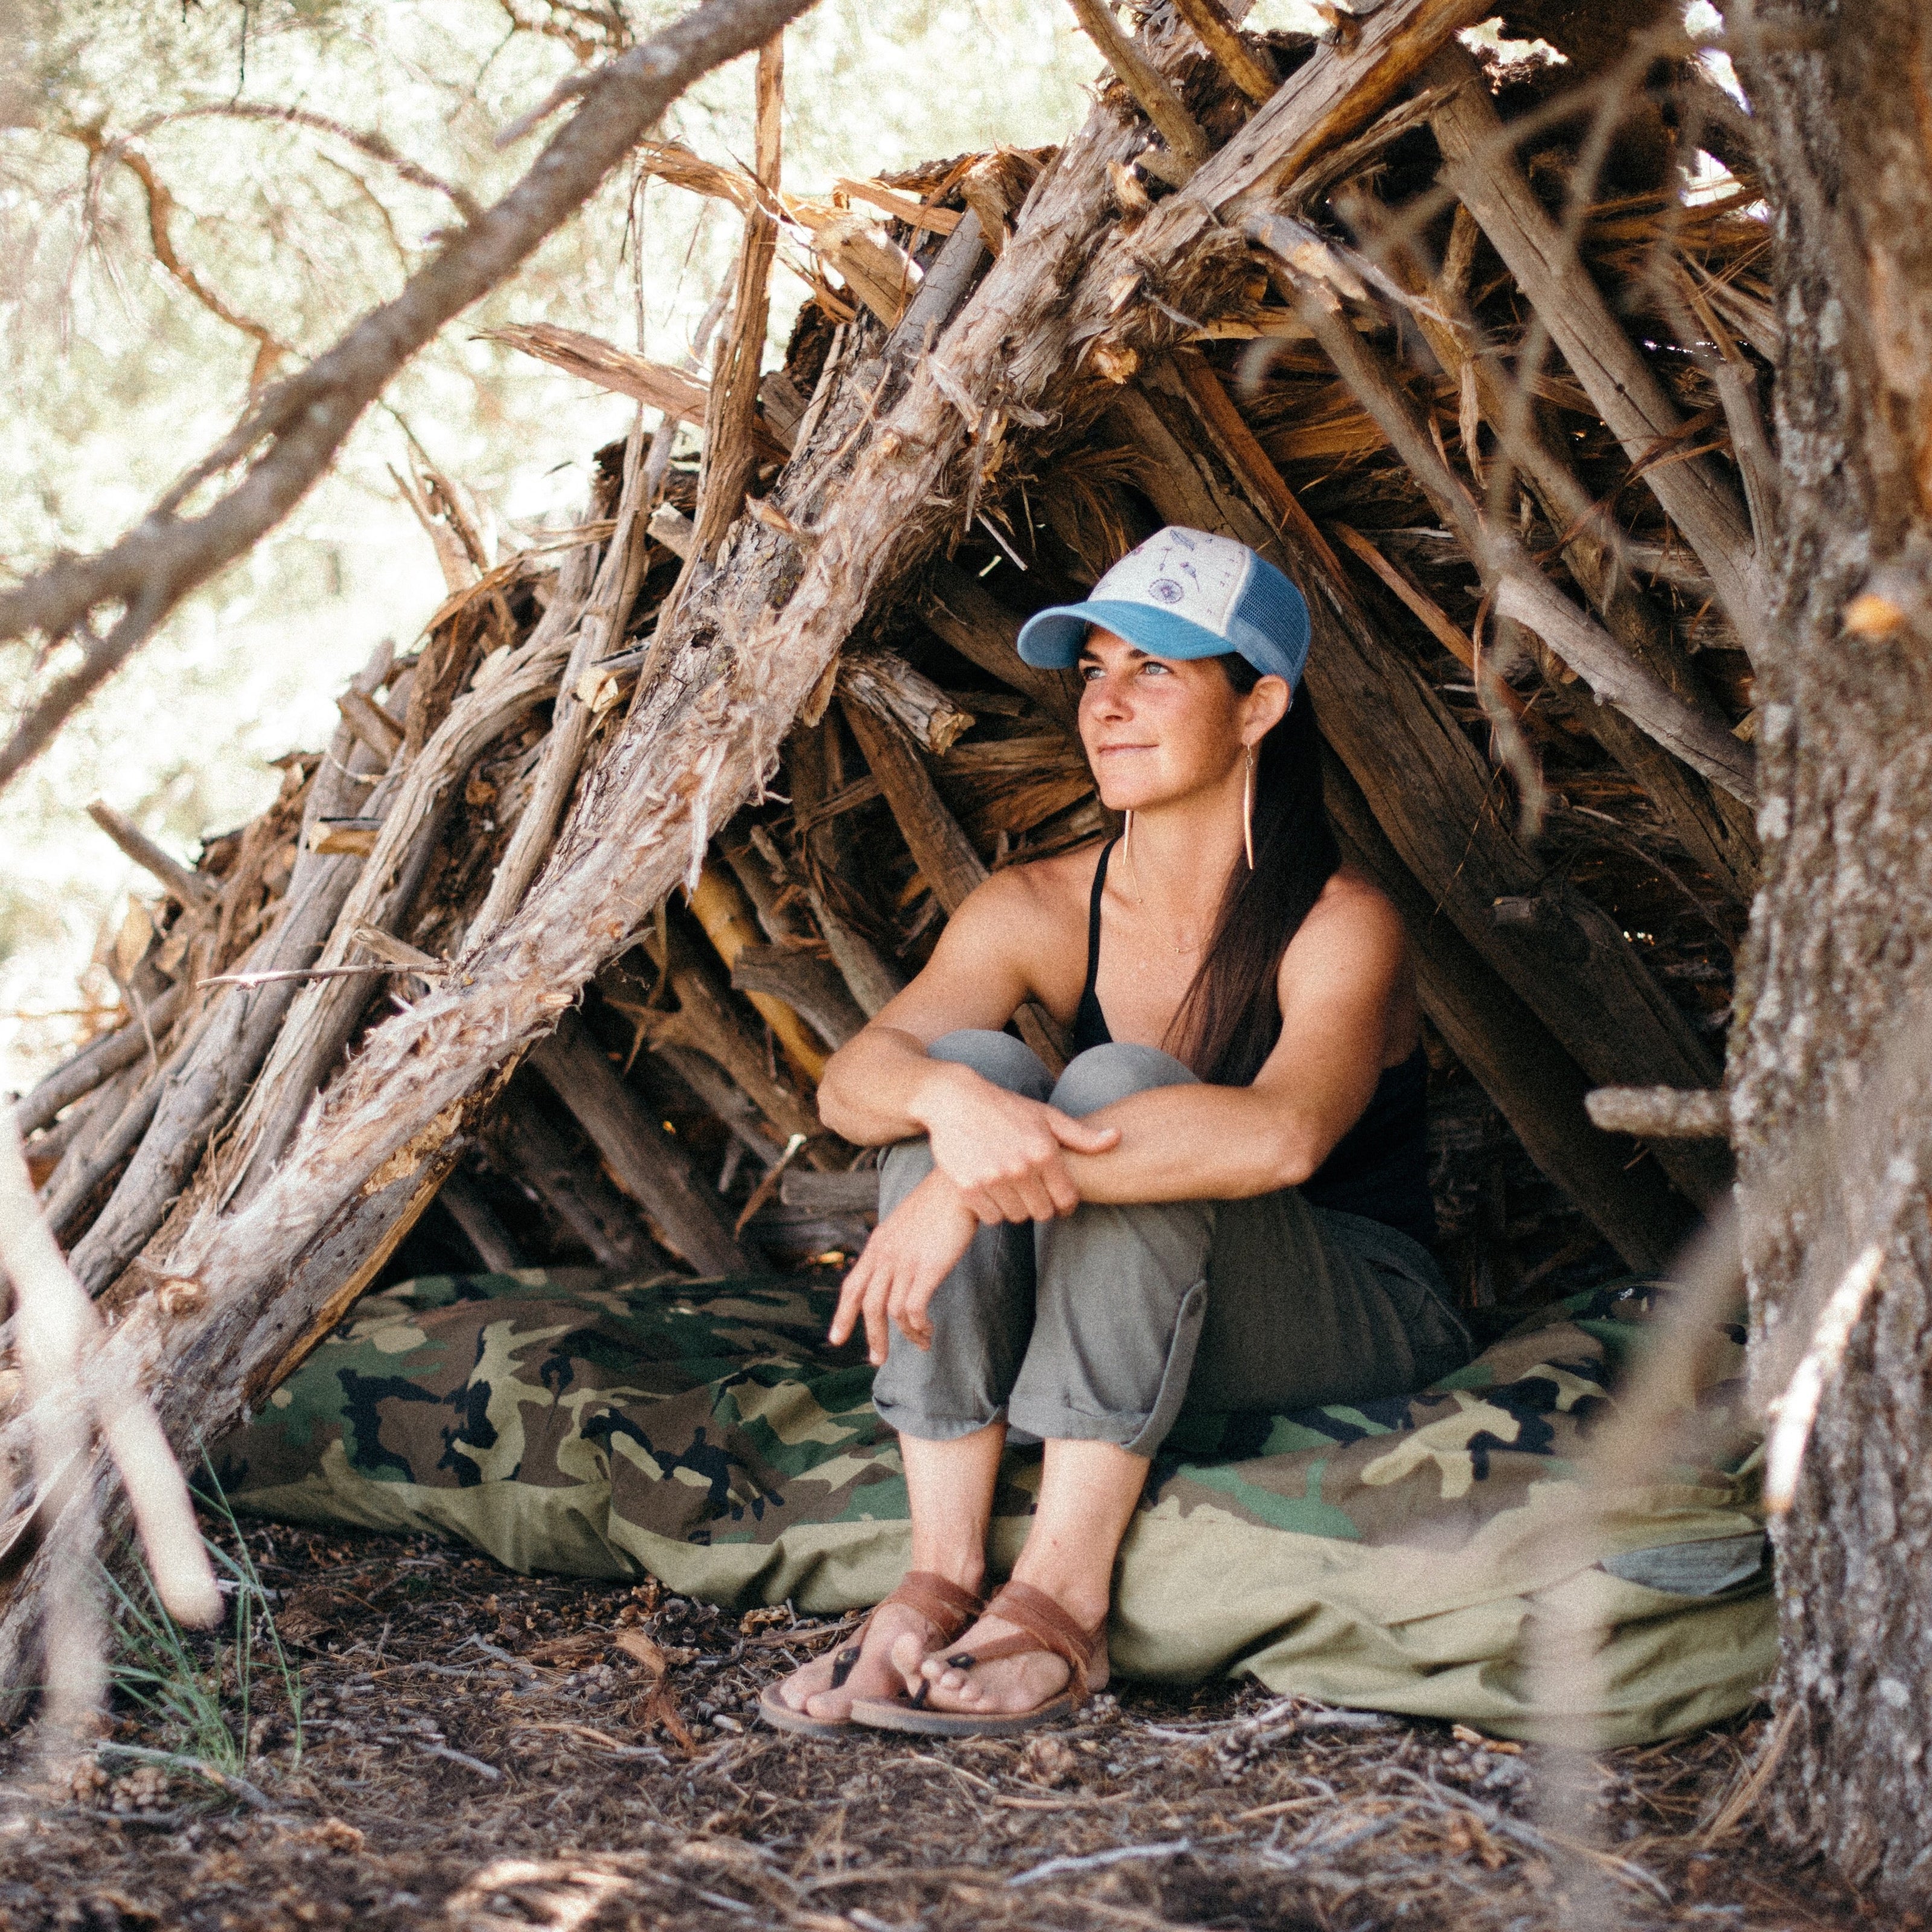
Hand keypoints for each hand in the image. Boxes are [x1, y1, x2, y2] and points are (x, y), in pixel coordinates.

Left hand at [830, 1171, 979, 1363]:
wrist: (957, 1187)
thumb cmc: (937, 1204)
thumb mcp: (903, 1223)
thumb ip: (893, 1246)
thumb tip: (892, 1270)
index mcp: (877, 1244)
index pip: (852, 1285)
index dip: (842, 1314)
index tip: (836, 1339)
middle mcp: (885, 1255)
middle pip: (868, 1305)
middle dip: (872, 1336)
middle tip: (878, 1359)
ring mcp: (904, 1262)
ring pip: (890, 1311)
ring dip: (905, 1334)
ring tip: (921, 1344)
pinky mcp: (927, 1268)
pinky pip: (914, 1308)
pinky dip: (918, 1325)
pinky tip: (928, 1330)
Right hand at [921, 1068, 1119, 1223]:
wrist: (955, 1100)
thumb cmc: (1006, 1108)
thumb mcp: (1046, 1116)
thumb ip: (1082, 1136)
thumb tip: (1118, 1137)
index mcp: (1044, 1151)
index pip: (1067, 1200)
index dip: (1065, 1205)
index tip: (1058, 1202)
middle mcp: (1020, 1167)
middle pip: (1042, 1213)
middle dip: (1040, 1205)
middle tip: (1031, 1192)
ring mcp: (992, 1178)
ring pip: (1016, 1217)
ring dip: (1016, 1208)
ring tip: (1010, 1189)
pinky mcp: (968, 1187)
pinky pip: (991, 1217)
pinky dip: (992, 1209)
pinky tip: (991, 1190)